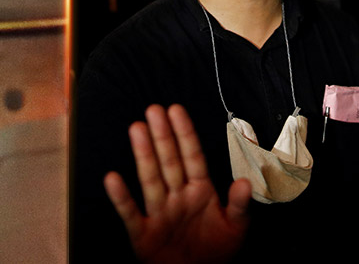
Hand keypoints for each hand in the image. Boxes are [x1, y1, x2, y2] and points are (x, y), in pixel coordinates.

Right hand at [104, 104, 250, 263]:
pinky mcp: (143, 233)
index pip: (192, 157)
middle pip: (169, 161)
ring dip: (144, 155)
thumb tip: (246, 182)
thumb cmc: (214, 251)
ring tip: (137, 129)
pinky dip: (121, 197)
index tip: (176, 110)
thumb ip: (239, 205)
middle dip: (162, 136)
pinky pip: (130, 212)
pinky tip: (112, 178)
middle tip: (153, 109)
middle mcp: (177, 197)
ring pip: (151, 179)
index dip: (185, 134)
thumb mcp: (234, 228)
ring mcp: (159, 213)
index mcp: (199, 191)